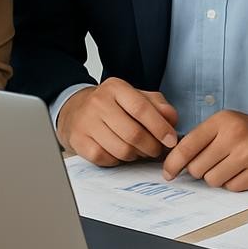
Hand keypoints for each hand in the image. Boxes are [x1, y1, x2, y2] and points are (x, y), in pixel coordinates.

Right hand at [57, 77, 178, 165]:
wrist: (76, 109)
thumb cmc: (112, 105)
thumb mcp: (136, 97)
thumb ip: (158, 106)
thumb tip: (172, 121)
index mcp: (116, 87)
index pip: (141, 108)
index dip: (160, 127)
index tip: (171, 140)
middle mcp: (99, 102)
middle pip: (133, 133)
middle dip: (151, 146)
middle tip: (157, 149)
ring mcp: (87, 122)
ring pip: (122, 150)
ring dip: (136, 155)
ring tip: (139, 150)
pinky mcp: (79, 141)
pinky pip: (106, 159)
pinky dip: (118, 160)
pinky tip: (120, 153)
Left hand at [162, 111, 247, 190]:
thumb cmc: (247, 132)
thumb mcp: (224, 124)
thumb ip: (200, 139)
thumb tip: (174, 162)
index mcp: (222, 121)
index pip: (188, 146)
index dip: (173, 162)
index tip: (168, 172)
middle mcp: (235, 135)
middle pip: (197, 168)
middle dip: (199, 169)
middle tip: (211, 162)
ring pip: (212, 180)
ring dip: (215, 177)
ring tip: (228, 165)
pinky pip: (230, 188)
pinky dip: (232, 183)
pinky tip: (241, 171)